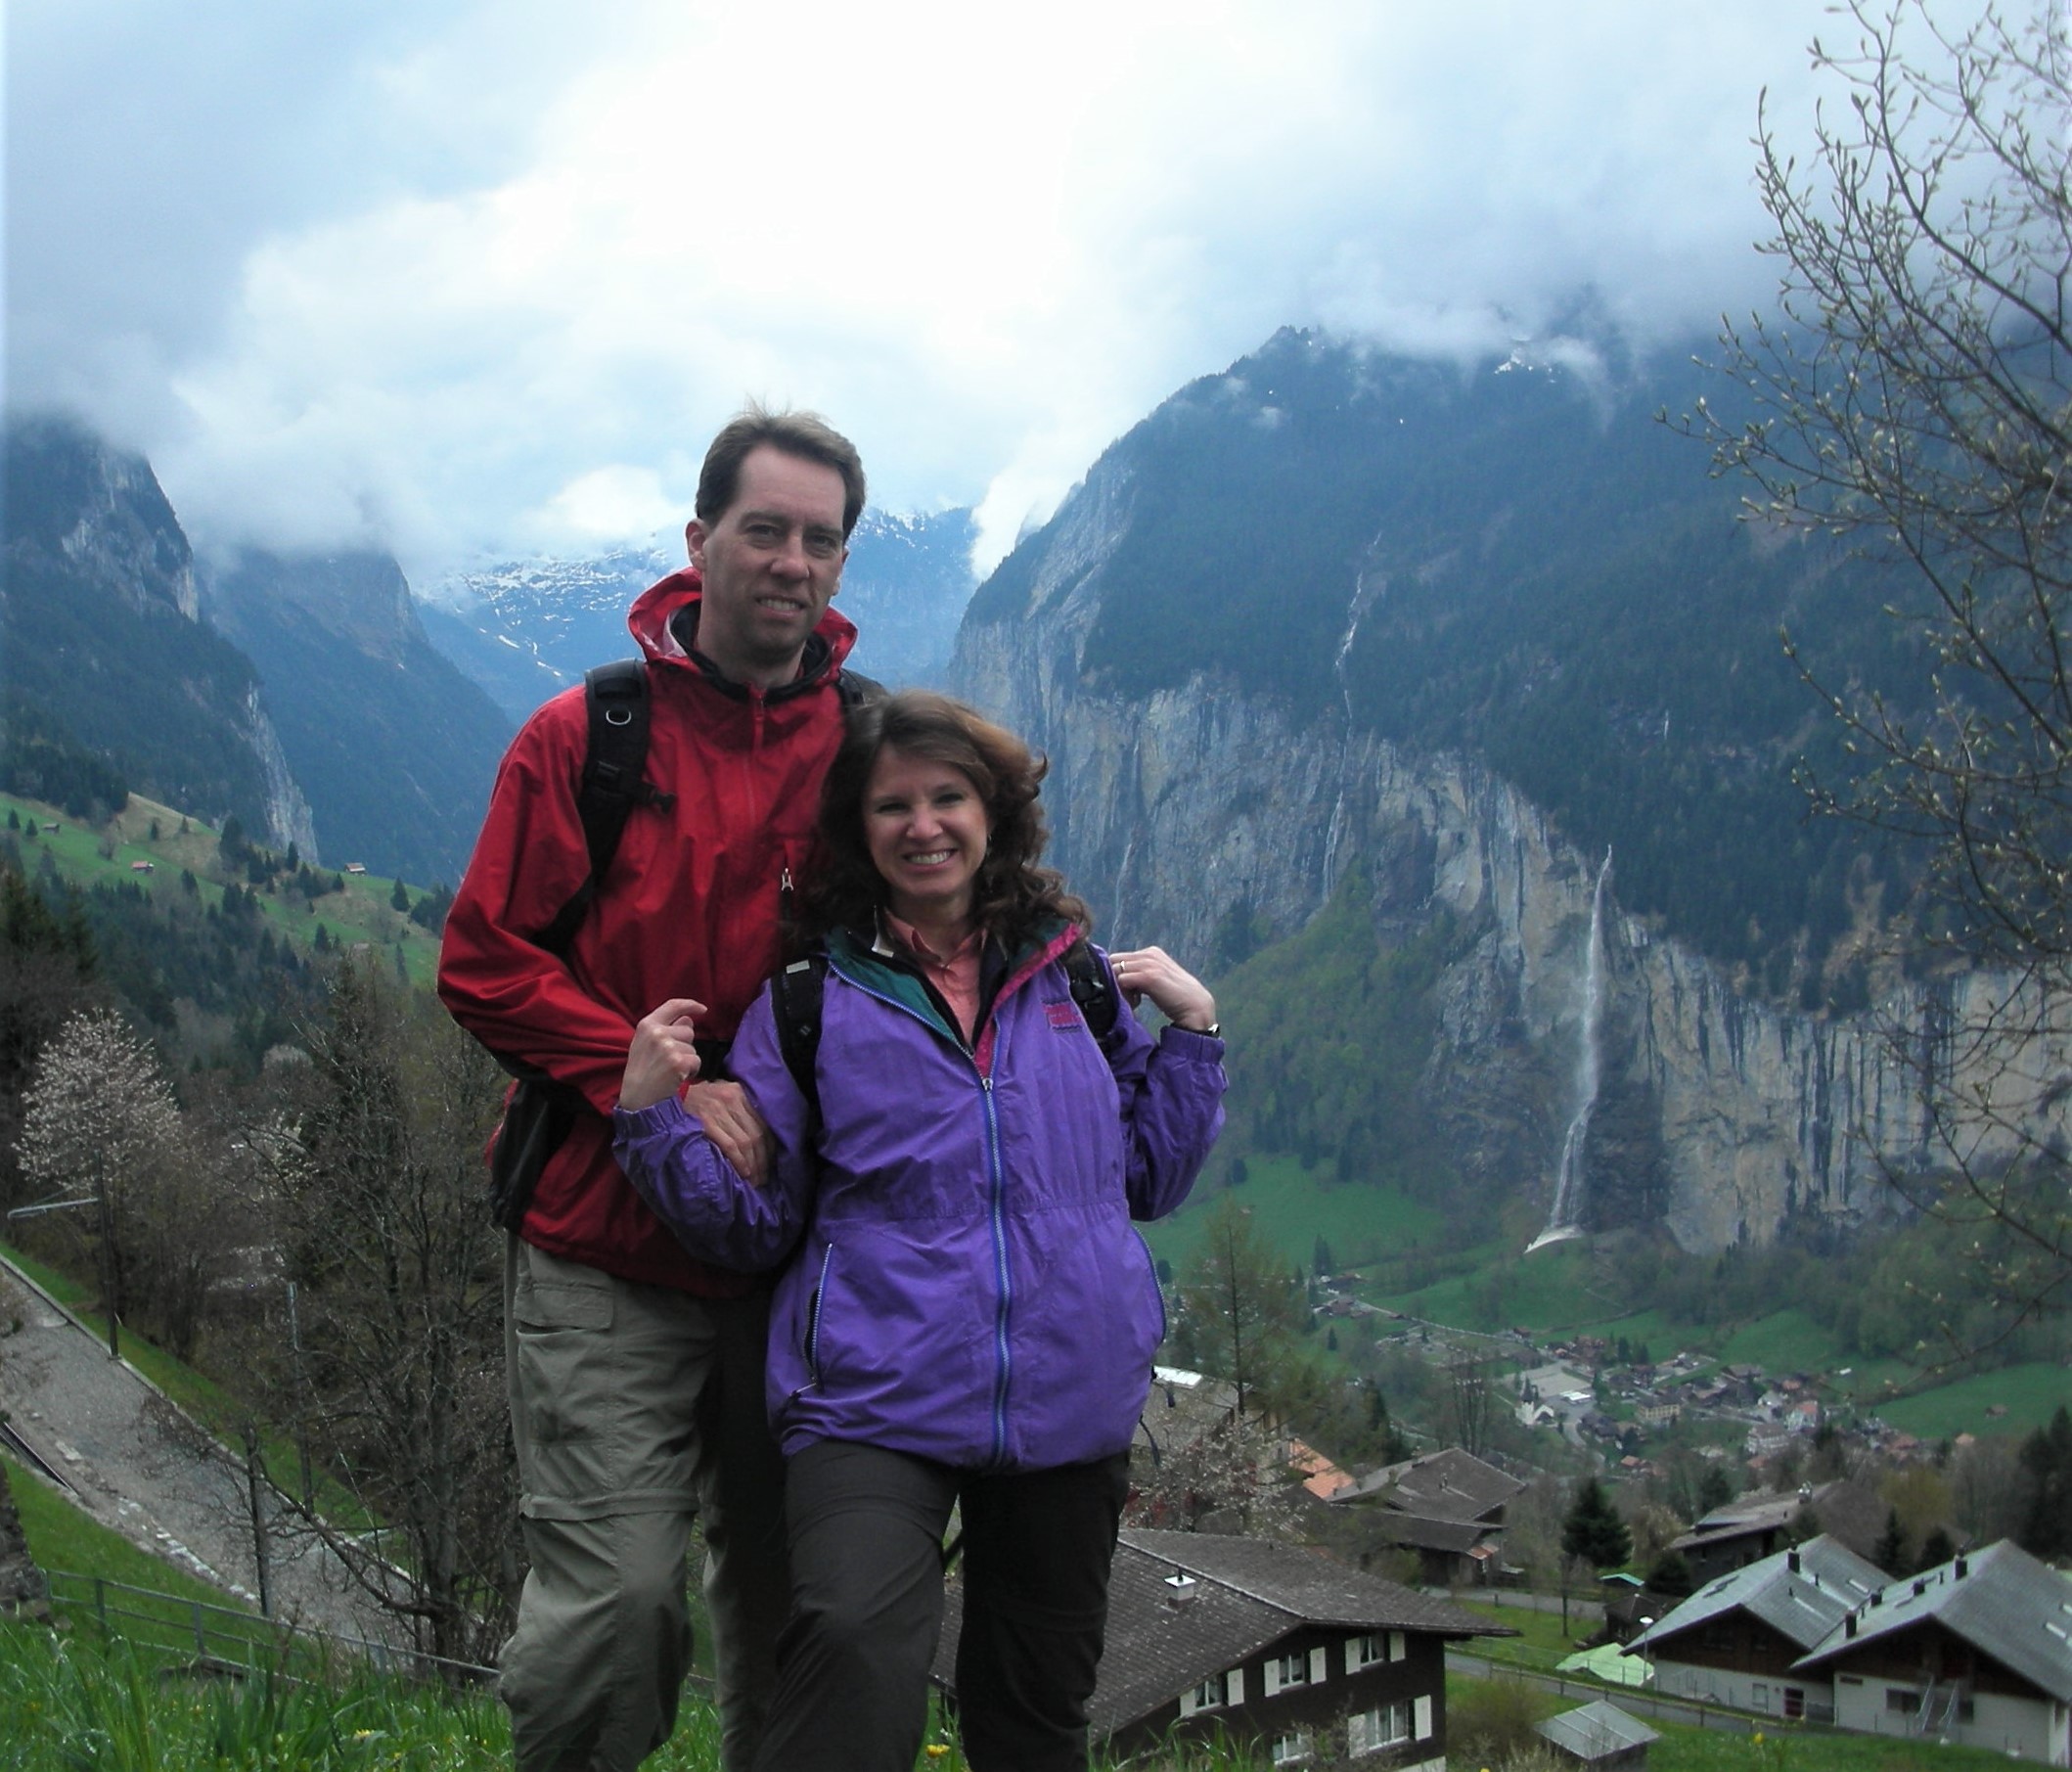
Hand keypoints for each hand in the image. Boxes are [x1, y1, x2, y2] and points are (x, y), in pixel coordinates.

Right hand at [620, 998, 705, 1112]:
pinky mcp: (679, 1062)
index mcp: (646, 1025)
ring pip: (693, 1047)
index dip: (690, 1005)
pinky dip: (692, 1070)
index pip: (673, 1005)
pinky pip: (697, 1061)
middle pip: (688, 1029)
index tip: (702, 1009)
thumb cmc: (642, 1070)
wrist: (638, 1097)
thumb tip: (688, 1019)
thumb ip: (665, 1028)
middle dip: (685, 1043)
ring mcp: (668, 1047)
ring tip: (671, 1069)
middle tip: (669, 1059)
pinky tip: (678, 1077)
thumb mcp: (645, 1043)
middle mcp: (657, 1032)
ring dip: (687, 1059)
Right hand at [682, 1080, 774, 1187]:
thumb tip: (755, 1138)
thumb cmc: (693, 1100)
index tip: (771, 1163)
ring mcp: (718, 1110)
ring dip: (754, 1165)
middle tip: (764, 1178)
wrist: (663, 1095)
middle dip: (763, 1160)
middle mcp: (732, 1099)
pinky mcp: (705, 1122)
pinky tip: (743, 1173)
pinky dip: (740, 1161)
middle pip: (757, 1134)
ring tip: (755, 1181)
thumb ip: (736, 1110)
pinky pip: (730, 1145)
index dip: (770, 1147)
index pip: (763, 1122)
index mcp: (738, 1092)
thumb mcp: (718, 1094)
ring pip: (746, 1142)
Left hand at [1107, 947, 1216, 1032]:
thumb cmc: (1175, 996)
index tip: (1132, 992)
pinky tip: (1137, 1003)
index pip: (1119, 958)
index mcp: (1152, 952)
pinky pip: (1121, 980)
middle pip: (1114, 962)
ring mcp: (1149, 963)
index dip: (1119, 976)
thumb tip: (1117, 976)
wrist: (1195, 1007)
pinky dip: (1125, 994)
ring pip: (1115, 970)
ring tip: (1135, 1001)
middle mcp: (1149, 953)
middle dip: (1116, 979)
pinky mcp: (1149, 976)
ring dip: (1120, 989)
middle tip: (1130, 996)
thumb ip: (1141, 972)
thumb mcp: (1157, 977)